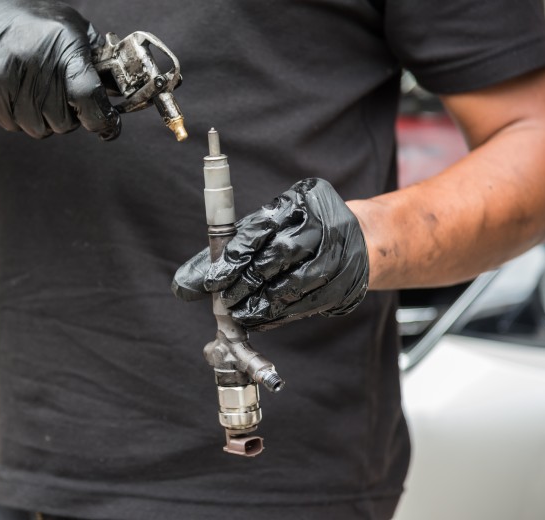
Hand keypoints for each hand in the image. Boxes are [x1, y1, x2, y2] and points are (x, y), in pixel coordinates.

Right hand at [0, 0, 120, 139]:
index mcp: (62, 49)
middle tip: (59, 94)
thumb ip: (99, 61)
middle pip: (64, 123)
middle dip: (68, 116)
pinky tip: (13, 91)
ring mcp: (4, 81)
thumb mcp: (73, 30)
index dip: (103, 119)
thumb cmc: (34, 24)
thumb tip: (121, 92)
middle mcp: (32, 65)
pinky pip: (12, 126)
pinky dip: (17, 116)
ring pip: (38, 129)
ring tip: (33, 90)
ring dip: (42, 118)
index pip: (88, 98)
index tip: (108, 126)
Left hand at [173, 178, 368, 330]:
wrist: (360, 240)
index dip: (234, 258)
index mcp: (297, 202)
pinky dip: (280, 315)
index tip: (213, 282)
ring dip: (262, 304)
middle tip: (226, 301)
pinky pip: (307, 304)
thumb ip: (226, 252)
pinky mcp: (345, 283)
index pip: (259, 229)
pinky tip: (262, 320)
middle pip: (277, 256)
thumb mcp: (266, 229)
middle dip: (246, 283)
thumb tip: (184, 285)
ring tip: (241, 315)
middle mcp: (320, 224)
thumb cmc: (298, 233)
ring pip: (294, 283)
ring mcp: (337, 254)